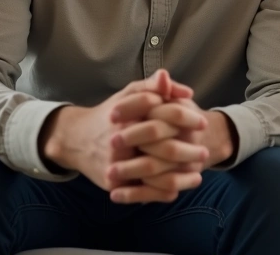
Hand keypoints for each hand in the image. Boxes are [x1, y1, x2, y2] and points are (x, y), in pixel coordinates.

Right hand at [40, 69, 203, 202]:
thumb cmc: (110, 114)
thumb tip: (187, 91)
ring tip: (198, 174)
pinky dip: (162, 192)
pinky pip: (141, 190)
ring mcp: (116, 161)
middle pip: (161, 144)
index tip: (202, 122)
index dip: (185, 117)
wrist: (75, 140)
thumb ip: (155, 88)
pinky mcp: (112, 180)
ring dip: (179, 175)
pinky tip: (179, 190)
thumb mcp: (128, 94)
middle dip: (187, 149)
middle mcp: (120, 137)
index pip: (162, 112)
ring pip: (154, 171)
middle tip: (205, 152)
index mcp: (126, 113)